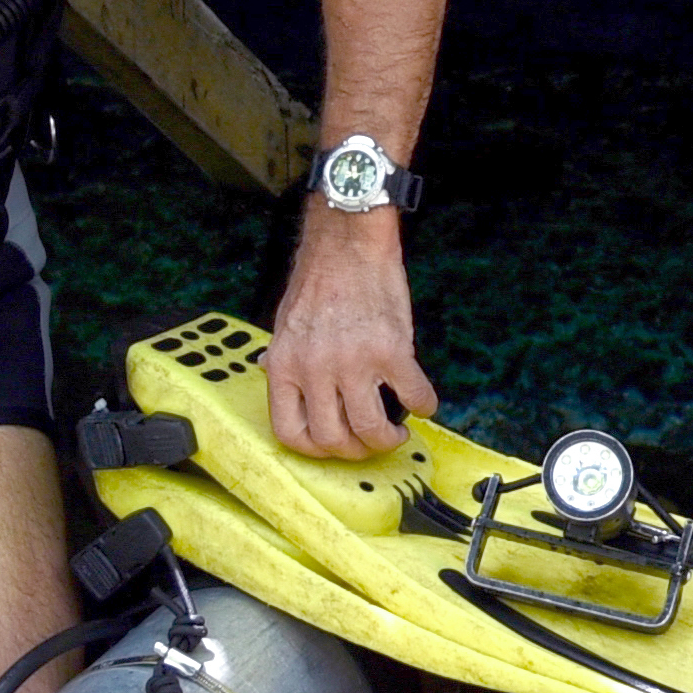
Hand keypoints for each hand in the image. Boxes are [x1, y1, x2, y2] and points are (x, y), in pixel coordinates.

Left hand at [262, 206, 432, 458]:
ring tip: (397, 430)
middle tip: (371, 441)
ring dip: (388, 438)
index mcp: (284, 365)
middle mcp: (314, 368)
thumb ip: (282, 356)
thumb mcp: (284, 322)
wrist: (349, 242)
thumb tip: (269, 373)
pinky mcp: (391, 350)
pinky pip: (413, 394)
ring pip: (370, 428)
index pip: (290, 432)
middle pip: (333, 438)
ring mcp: (353, 361)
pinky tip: (422, 403)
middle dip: (356, 451)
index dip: (315, 449)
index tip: (334, 445)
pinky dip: (423, 406)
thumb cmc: (319, 278)